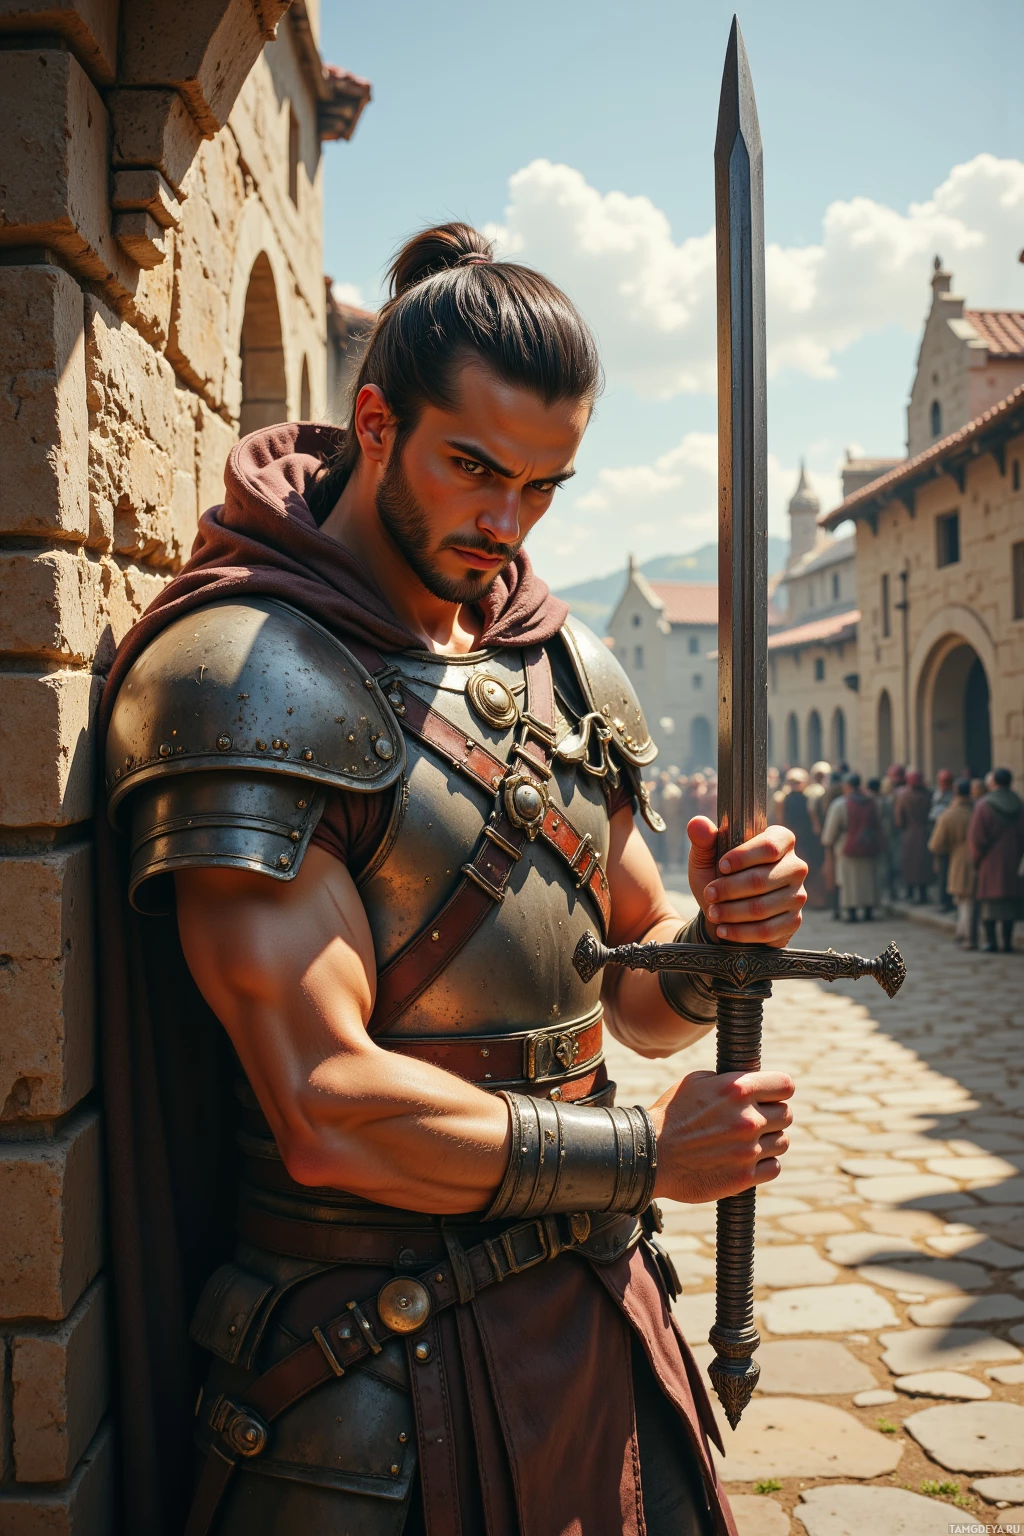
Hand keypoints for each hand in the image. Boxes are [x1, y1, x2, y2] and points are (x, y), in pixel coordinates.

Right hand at [648, 1068, 794, 1202]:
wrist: (650, 1155)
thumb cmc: (670, 1116)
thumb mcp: (695, 1083)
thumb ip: (728, 1081)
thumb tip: (751, 1082)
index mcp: (738, 1089)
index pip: (786, 1085)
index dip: (779, 1090)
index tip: (772, 1096)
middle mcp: (748, 1118)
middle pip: (786, 1114)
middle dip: (773, 1116)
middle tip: (754, 1121)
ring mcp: (748, 1149)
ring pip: (783, 1142)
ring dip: (769, 1141)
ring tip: (748, 1142)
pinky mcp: (745, 1176)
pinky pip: (774, 1167)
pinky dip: (764, 1164)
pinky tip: (747, 1160)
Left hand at [688, 817, 806, 946]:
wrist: (726, 911)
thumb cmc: (719, 877)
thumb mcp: (706, 858)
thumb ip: (703, 840)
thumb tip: (697, 823)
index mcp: (780, 841)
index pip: (769, 846)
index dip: (743, 857)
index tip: (721, 866)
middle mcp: (795, 866)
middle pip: (762, 879)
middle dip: (729, 889)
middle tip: (708, 894)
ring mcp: (798, 895)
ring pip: (762, 907)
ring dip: (731, 912)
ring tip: (712, 912)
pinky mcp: (793, 922)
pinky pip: (766, 930)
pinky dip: (740, 932)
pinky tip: (723, 929)